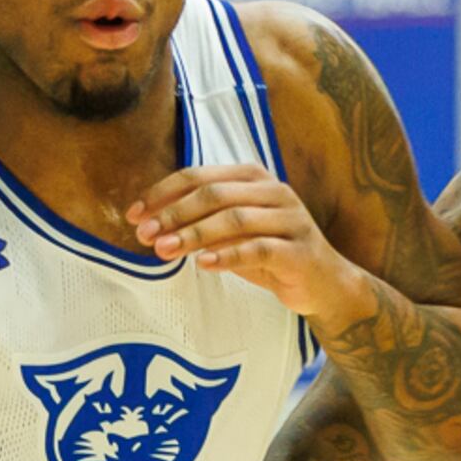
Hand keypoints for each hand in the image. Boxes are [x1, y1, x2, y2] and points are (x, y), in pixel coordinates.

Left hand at [129, 168, 378, 328]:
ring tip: (164, 250)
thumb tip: (151, 224)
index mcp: (254, 177)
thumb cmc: (272, 255)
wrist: (325, 284)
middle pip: (215, 194)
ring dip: (194, 234)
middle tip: (144, 234)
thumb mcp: (234, 233)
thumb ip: (201, 223)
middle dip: (174, 213)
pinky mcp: (299, 251)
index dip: (164, 193)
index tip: (135, 214)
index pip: (200, 176)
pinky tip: (202, 265)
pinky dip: (227, 255)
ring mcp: (290, 219)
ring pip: (234, 219)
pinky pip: (258, 249)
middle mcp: (274, 191)